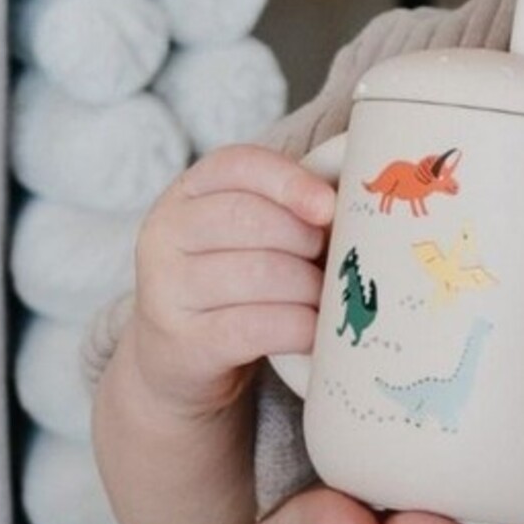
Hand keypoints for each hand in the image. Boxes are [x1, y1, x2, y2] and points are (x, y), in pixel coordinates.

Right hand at [128, 144, 335, 417]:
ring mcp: (167, 289)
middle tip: (327, 260)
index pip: (237, 165)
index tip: (329, 206)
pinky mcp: (185, 343)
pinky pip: (255, 327)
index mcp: (188, 192)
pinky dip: (298, 327)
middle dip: (304, 240)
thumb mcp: (246, 232)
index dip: (289, 181)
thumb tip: (357, 207)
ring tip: (323, 298)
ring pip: (258, 273)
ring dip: (308, 288)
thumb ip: (288, 207)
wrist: (175, 358)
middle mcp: (166, 233)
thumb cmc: (230, 280)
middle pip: (250, 218)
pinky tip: (313, 330)